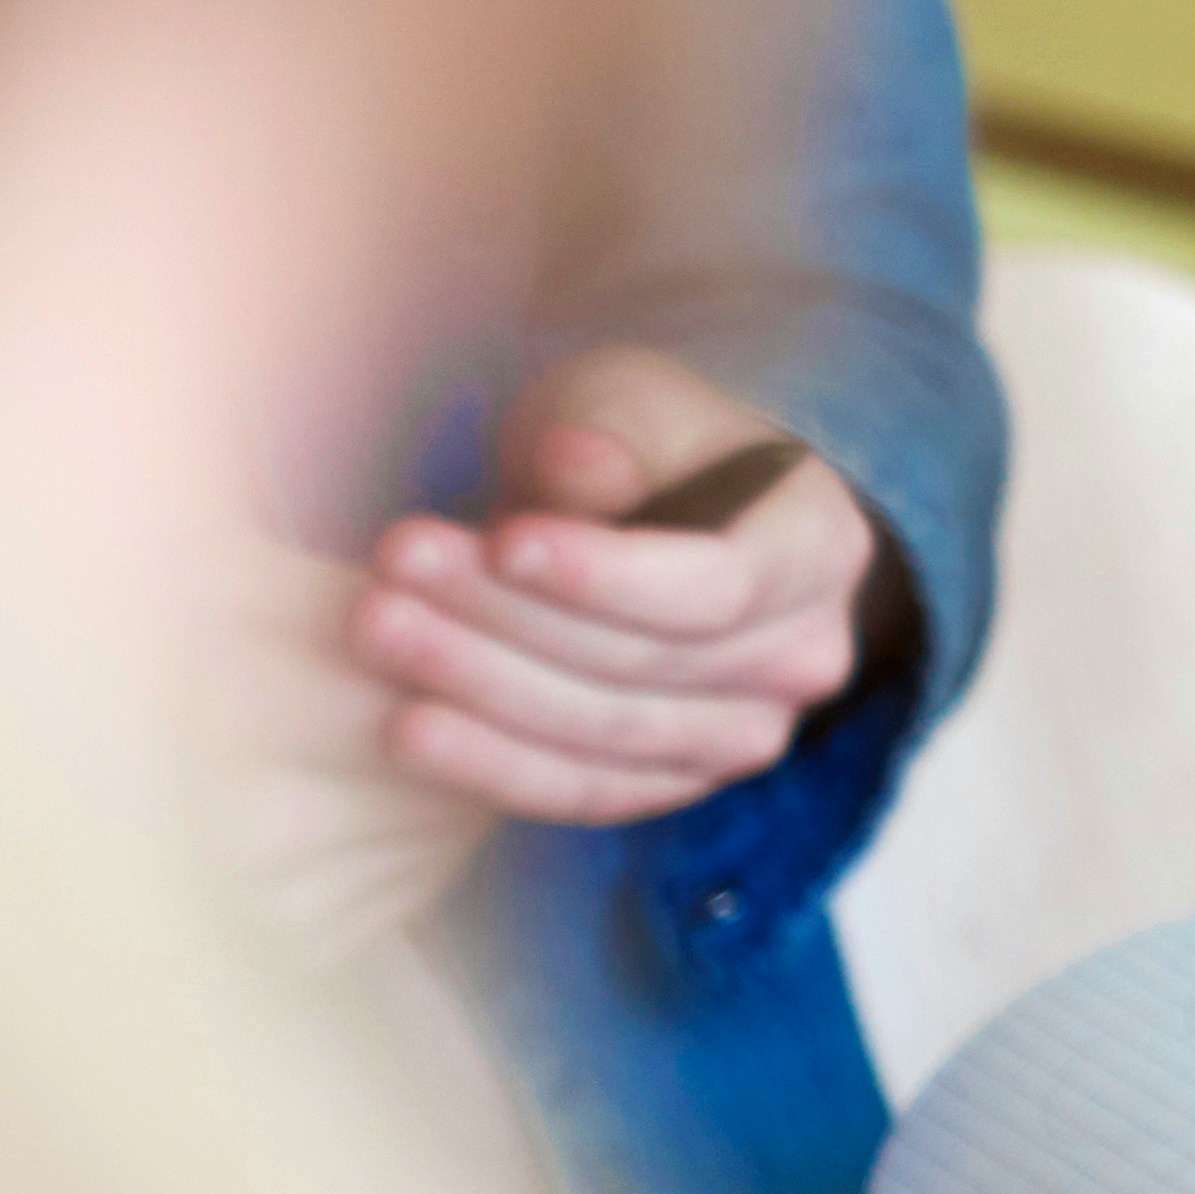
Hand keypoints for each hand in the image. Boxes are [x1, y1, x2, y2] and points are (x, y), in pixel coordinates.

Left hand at [348, 345, 880, 829]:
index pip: (717, 585)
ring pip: (610, 734)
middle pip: (648, 661)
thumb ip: (615, 433)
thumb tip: (581, 469)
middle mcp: (803, 659)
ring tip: (378, 628)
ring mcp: (749, 736)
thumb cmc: (645, 444)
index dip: (605, 575)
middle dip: (509, 617)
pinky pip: (588, 793)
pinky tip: (409, 729)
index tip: (503, 541)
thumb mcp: (631, 400)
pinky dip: (493, 765)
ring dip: (482, 687)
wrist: (664, 519)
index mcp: (816, 550)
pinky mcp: (677, 782)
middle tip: (395, 566)